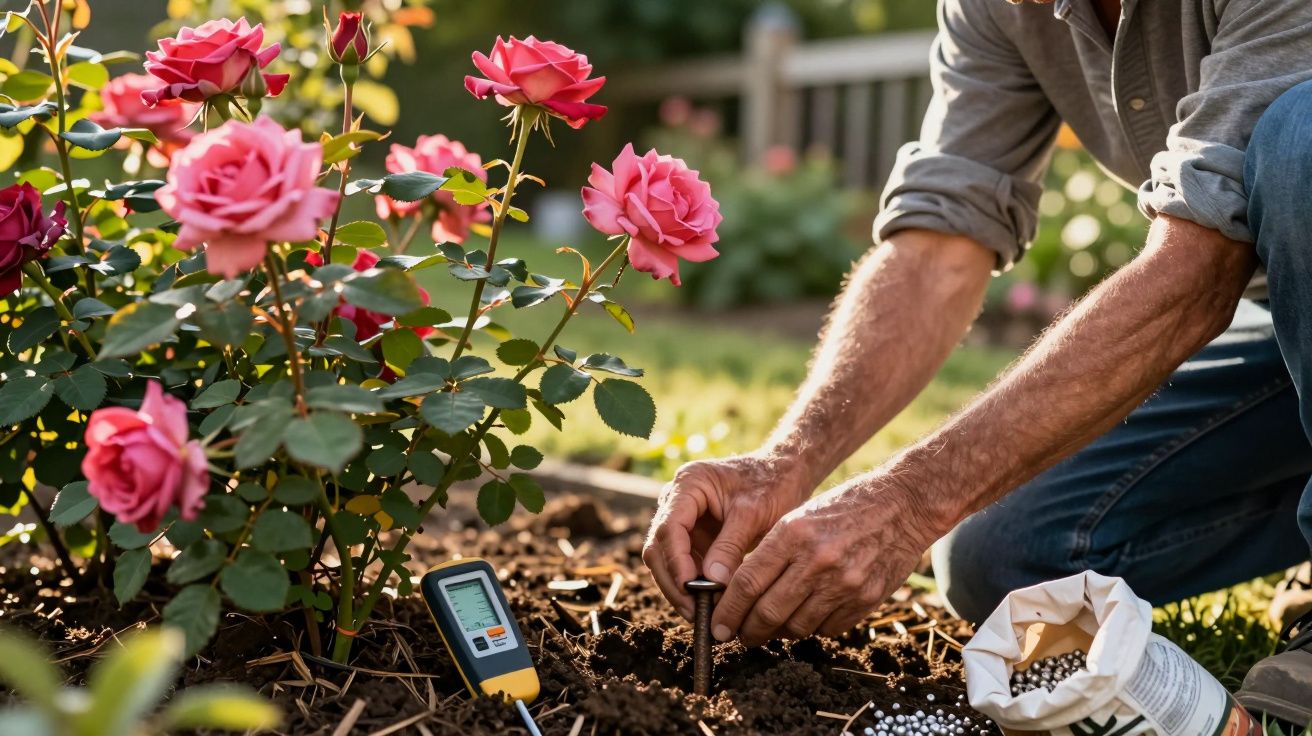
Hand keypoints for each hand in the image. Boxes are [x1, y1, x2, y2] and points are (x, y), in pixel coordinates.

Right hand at [642, 454, 808, 619]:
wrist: (785, 474)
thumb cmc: (772, 484)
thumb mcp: (754, 513)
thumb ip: (731, 545)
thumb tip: (712, 583)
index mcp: (689, 484)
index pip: (669, 527)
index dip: (677, 561)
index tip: (691, 589)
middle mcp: (677, 500)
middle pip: (659, 547)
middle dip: (673, 581)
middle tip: (693, 611)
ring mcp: (684, 519)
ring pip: (666, 560)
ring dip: (679, 587)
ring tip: (700, 614)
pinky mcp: (694, 536)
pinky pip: (684, 564)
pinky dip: (692, 585)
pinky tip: (707, 604)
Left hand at [710, 473, 945, 645]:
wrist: (902, 506)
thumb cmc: (843, 508)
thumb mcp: (799, 518)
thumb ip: (771, 554)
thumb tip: (739, 594)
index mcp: (793, 533)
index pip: (747, 583)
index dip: (727, 611)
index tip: (717, 625)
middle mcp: (817, 560)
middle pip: (768, 612)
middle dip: (747, 630)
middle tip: (739, 636)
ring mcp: (844, 582)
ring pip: (796, 626)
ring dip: (779, 632)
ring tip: (772, 626)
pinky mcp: (866, 599)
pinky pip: (827, 628)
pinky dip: (812, 627)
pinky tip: (807, 615)